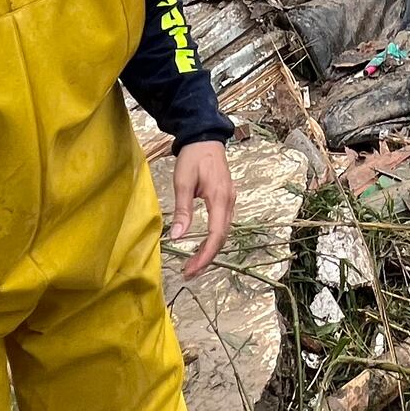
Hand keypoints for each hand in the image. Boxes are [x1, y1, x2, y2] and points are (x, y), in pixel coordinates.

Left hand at [169, 139, 235, 278]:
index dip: (205, 255)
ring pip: (223, 232)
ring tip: (194, 264)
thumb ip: (183, 210)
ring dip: (210, 250)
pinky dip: (213, 239)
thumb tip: (178, 237)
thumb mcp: (183, 181)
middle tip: (189, 272)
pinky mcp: (227, 199)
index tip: (190, 269)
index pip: (216, 235)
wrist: (205, 138)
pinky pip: (223, 224)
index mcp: (220, 198)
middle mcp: (230, 202)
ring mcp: (230, 200)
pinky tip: (202, 246)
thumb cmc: (193, 157)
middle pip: (222, 238)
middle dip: (207, 258)